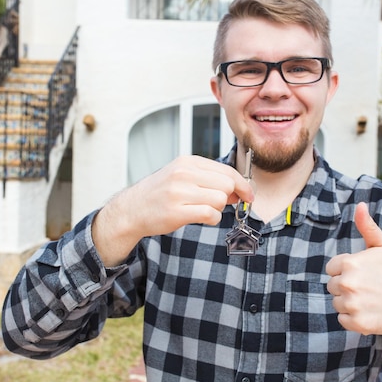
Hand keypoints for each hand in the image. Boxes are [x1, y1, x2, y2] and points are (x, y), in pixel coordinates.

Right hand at [93, 155, 253, 265]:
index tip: (248, 194)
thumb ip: (210, 180)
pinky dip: (212, 219)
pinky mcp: (176, 212)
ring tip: (203, 209)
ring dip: (218, 209)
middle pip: (227, 184)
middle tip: (222, 204)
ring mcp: (179, 192)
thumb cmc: (160, 193)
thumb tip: (239, 190)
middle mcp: (183, 174)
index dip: (242, 184)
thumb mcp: (183, 176)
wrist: (132, 209)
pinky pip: (210, 215)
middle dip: (229, 197)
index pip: (226, 170)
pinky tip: (200, 217)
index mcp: (187, 162)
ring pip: (220, 200)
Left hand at [326, 202, 381, 335]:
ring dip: (350, 303)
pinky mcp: (358, 323)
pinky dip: (354, 319)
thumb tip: (360, 204)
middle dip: (348, 286)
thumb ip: (366, 226)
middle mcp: (348, 284)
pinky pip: (343, 320)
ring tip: (372, 298)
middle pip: (333, 286)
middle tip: (370, 287)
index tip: (365, 273)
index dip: (347, 270)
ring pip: (338, 303)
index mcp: (350, 263)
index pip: (332, 269)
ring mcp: (353, 305)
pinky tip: (371, 311)